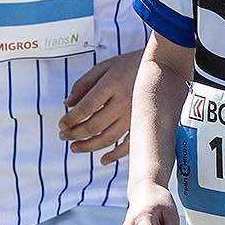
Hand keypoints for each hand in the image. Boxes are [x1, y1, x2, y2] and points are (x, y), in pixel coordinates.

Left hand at [60, 49, 142, 165]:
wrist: (163, 65)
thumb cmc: (129, 65)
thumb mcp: (104, 67)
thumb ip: (83, 83)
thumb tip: (67, 103)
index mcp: (111, 85)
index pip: (86, 107)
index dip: (71, 119)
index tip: (61, 124)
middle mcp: (124, 102)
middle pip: (94, 125)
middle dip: (75, 134)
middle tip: (63, 136)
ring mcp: (135, 115)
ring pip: (109, 138)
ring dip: (89, 146)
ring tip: (75, 147)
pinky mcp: (144, 123)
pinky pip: (129, 144)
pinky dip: (116, 155)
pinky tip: (103, 159)